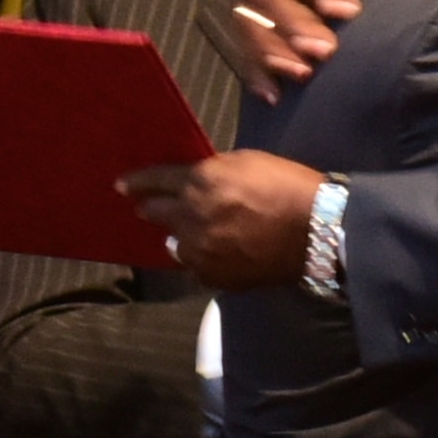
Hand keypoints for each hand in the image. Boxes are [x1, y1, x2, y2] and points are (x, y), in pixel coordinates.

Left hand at [114, 151, 322, 290]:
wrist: (315, 231)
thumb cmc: (286, 186)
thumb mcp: (246, 162)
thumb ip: (212, 173)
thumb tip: (194, 184)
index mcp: (199, 182)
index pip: (155, 181)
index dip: (137, 181)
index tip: (121, 185)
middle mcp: (191, 217)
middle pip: (157, 213)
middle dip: (150, 207)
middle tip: (145, 207)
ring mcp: (201, 251)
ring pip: (174, 243)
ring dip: (178, 235)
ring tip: (187, 234)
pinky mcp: (214, 276)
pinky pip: (196, 266)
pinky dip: (199, 258)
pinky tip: (212, 253)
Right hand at [217, 0, 372, 87]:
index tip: (349, 10)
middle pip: (272, 1)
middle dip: (298, 27)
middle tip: (327, 50)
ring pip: (255, 29)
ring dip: (277, 54)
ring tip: (303, 74)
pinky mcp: (238, 21)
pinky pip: (243, 50)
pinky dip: (257, 74)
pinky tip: (274, 96)